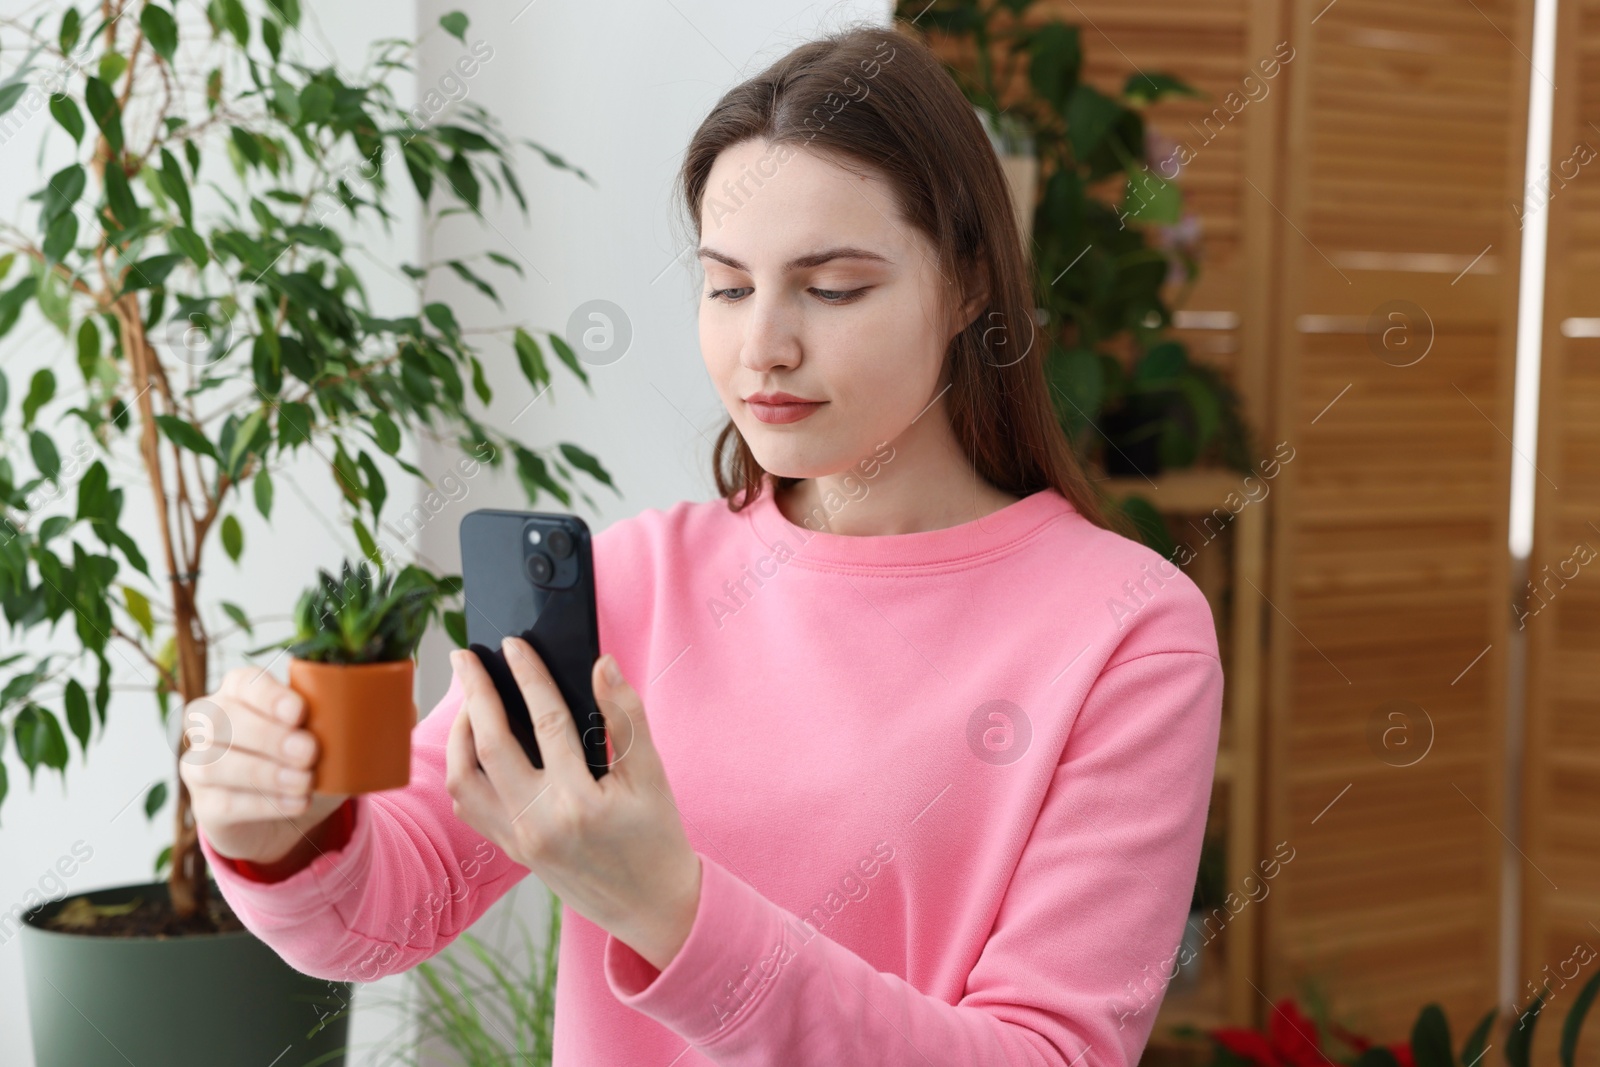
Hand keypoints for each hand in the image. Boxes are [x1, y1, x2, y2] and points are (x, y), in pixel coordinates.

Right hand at [179, 665, 350, 865]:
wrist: (293, 810)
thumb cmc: (313, 758)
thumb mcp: (339, 736)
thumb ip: (369, 718)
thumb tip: (409, 708)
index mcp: (243, 693)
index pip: (242, 682)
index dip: (266, 695)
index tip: (300, 711)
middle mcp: (213, 724)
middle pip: (221, 721)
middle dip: (266, 736)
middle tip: (309, 751)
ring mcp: (200, 764)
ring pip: (212, 763)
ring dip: (262, 773)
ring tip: (305, 783)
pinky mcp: (205, 805)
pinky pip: (220, 803)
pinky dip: (259, 804)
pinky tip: (294, 804)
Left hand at [445, 637, 701, 971]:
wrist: (653, 907)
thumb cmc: (657, 838)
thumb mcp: (652, 776)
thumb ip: (626, 717)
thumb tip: (603, 665)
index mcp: (578, 802)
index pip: (546, 722)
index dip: (529, 676)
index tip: (514, 645)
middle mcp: (538, 824)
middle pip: (489, 745)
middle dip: (474, 694)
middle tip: (465, 657)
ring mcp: (519, 841)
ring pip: (463, 780)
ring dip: (458, 735)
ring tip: (468, 702)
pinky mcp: (512, 852)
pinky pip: (470, 807)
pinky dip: (463, 771)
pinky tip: (475, 747)